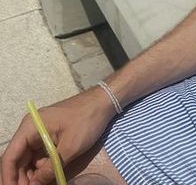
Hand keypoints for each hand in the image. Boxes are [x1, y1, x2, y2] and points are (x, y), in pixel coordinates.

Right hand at [0, 87, 115, 184]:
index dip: (9, 178)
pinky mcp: (49, 135)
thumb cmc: (87, 120)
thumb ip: (50, 170)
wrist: (104, 101)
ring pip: (28, 160)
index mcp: (30, 127)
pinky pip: (39, 155)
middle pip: (18, 160)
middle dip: (21, 179)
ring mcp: (40, 132)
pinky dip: (41, 169)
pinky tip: (48, 179)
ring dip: (32, 176)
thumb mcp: (70, 148)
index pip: (10, 157)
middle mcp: (31, 129)